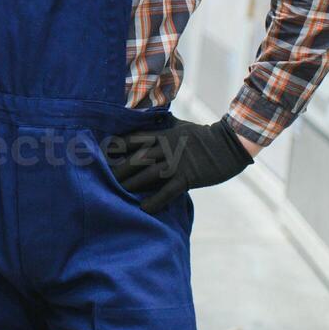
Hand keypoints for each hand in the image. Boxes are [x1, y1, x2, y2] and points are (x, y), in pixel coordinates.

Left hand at [106, 120, 253, 213]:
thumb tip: (148, 121)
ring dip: (131, 184)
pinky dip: (156, 200)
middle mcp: (166, 148)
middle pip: (136, 158)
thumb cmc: (203, 136)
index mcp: (162, 135)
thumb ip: (162, 125)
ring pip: (148, 173)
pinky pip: (169, 190)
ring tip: (116, 192)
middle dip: (118, 168)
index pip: (133, 139)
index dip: (115, 146)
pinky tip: (144, 208)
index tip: (100, 154)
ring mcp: (177, 163)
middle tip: (102, 178)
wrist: (228, 145)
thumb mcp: (179, 126)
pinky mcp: (188, 177)